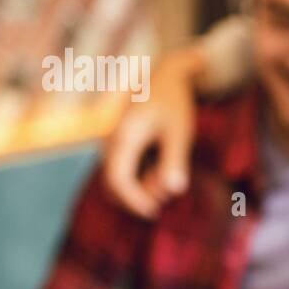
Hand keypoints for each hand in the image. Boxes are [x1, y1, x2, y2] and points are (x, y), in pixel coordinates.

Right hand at [103, 48, 200, 218]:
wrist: (164, 76)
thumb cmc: (174, 103)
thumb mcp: (180, 132)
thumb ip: (175, 161)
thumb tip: (173, 191)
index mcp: (123, 137)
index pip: (118, 181)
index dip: (134, 202)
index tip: (155, 212)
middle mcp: (109, 140)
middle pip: (112, 184)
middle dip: (137, 197)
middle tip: (166, 196)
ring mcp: (109, 141)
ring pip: (115, 177)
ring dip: (138, 187)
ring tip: (166, 175)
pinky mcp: (115, 142)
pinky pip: (120, 168)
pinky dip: (137, 177)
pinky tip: (159, 167)